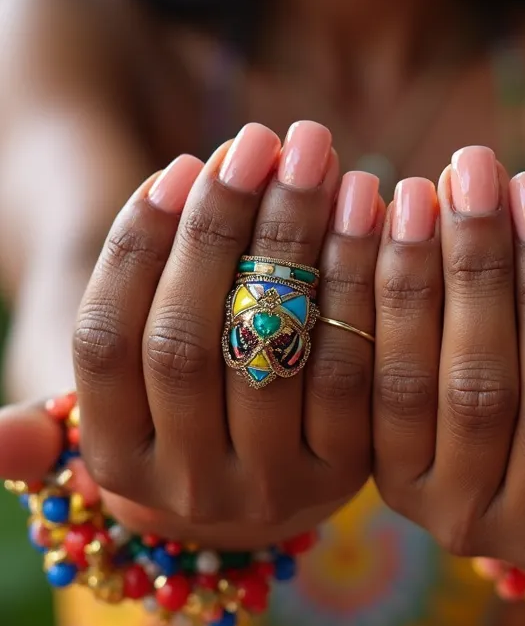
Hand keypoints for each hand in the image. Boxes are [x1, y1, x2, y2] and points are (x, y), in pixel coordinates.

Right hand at [1, 121, 383, 548]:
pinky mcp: (345, 470)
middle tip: (258, 138)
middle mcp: (190, 487)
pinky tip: (361, 208)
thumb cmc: (193, 415)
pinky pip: (349, 368)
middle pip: (186, 342)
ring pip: (273, 350)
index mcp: (117, 463)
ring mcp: (272, 485)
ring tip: (313, 154)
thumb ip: (62, 410)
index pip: (104, 343)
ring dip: (294, 238)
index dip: (137, 248)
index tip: (180, 165)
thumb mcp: (122, 418)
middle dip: (220, 227)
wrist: (274, 478)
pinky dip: (355, 282)